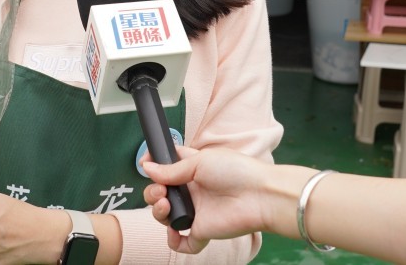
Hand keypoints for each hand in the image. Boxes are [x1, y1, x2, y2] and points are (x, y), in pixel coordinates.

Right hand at [141, 146, 268, 253]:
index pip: (166, 168)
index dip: (154, 166)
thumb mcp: (200, 162)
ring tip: (166, 205)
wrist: (260, 195)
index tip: (145, 164)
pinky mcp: (203, 231)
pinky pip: (184, 242)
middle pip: (161, 194)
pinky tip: (174, 232)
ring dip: (158, 212)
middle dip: (152, 193)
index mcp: (192, 170)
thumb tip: (148, 167)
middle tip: (160, 191)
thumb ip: (172, 169)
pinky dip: (175, 241)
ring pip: (167, 216)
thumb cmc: (237, 171)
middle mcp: (192, 192)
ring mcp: (196, 212)